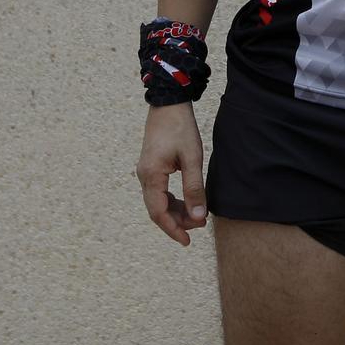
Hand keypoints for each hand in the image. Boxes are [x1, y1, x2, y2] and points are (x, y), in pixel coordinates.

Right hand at [137, 102, 209, 245]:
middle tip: (200, 225)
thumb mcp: (192, 158)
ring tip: (197, 216)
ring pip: (158, 202)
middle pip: (157, 210)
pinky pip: (159, 192)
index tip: (187, 241)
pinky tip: (187, 202)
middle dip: (177, 221)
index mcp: (151, 176)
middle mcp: (144, 176)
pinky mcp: (151, 168)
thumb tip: (198, 216)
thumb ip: (194, 188)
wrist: (168, 103)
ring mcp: (145, 172)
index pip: (158, 213)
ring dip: (176, 212)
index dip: (173, 229)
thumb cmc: (181, 128)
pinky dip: (172, 201)